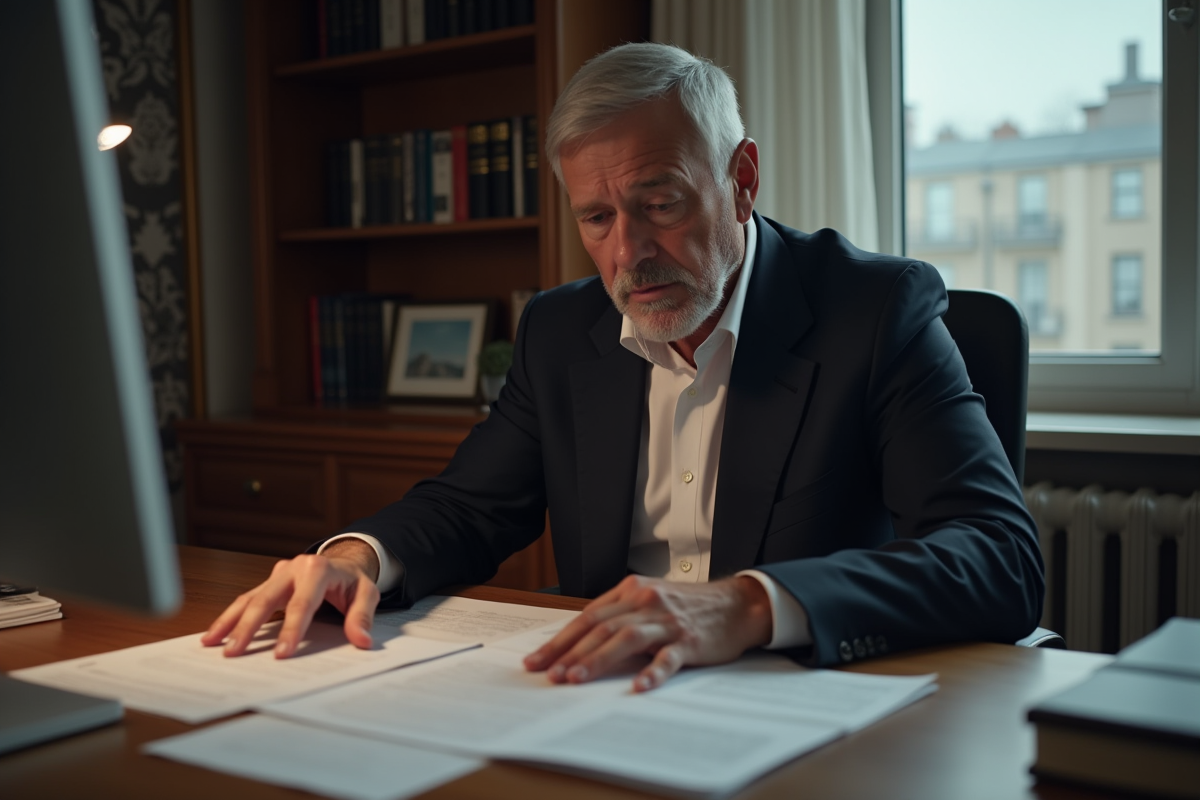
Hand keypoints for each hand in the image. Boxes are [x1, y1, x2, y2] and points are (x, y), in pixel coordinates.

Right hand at [201, 539, 381, 657]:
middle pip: (266, 599)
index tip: (281, 653)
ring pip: (250, 598)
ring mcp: (278, 574)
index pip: (302, 603)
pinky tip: (215, 633)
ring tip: (212, 643)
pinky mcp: (269, 583)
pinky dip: (230, 616)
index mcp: (317, 569)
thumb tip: (362, 641)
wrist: (343, 562)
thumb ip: (362, 616)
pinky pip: (247, 600)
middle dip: (249, 627)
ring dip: (230, 621)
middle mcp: (293, 568)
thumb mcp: (367, 594)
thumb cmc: (352, 581)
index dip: (291, 629)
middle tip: (234, 652)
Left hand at [523, 575, 772, 691]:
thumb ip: (619, 616)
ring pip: (626, 638)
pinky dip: (652, 672)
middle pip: (600, 627)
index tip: (537, 661)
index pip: (587, 617)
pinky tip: (638, 687)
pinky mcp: (690, 640)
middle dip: (569, 652)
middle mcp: (645, 602)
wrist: (736, 604)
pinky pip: (668, 657)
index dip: (560, 640)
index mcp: (631, 591)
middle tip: (548, 674)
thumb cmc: (688, 607)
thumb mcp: (649, 601)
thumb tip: (579, 645)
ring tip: (576, 679)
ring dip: (598, 660)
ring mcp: (667, 621)